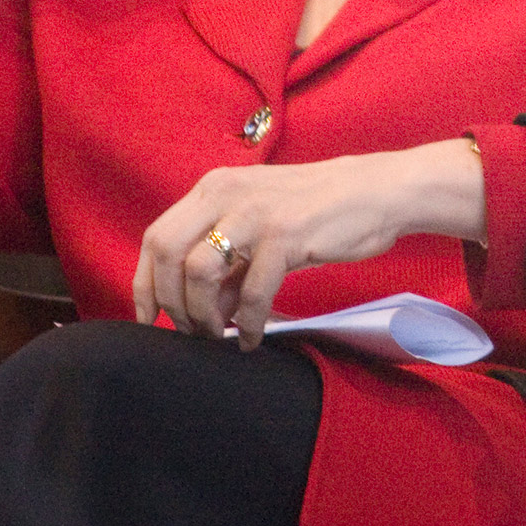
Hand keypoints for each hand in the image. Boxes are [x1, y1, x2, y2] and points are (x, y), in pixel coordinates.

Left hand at [132, 141, 484, 348]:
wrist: (380, 191)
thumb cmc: (323, 210)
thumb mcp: (263, 222)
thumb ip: (230, 257)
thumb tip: (207, 307)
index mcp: (216, 187)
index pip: (156, 236)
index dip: (145, 283)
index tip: (148, 317)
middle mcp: (227, 193)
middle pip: (166, 254)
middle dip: (170, 302)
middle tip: (189, 331)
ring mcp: (256, 212)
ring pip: (199, 273)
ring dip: (204, 315)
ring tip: (221, 334)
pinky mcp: (287, 234)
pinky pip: (252, 292)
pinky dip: (249, 323)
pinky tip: (255, 337)